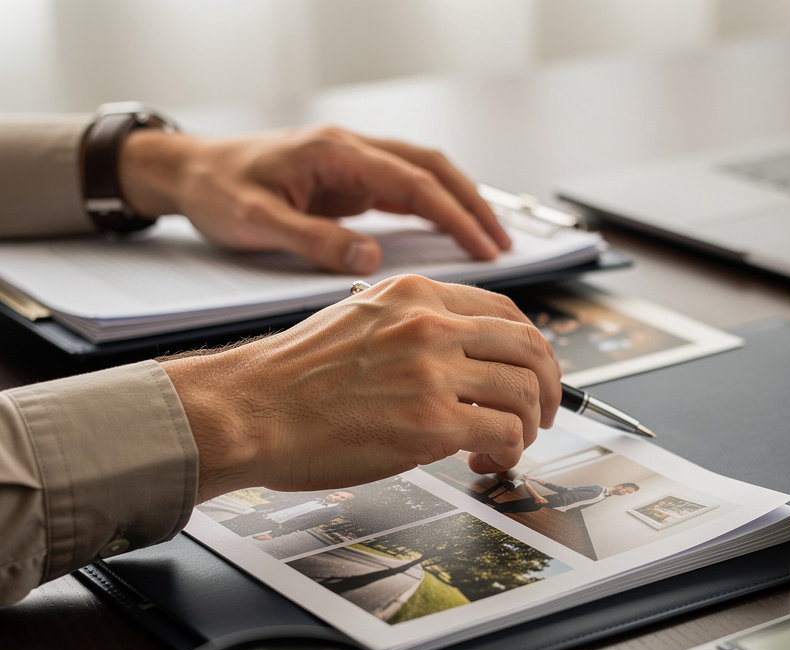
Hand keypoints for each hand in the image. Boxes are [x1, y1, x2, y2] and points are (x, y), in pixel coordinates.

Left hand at [119, 125, 510, 272]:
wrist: (188, 172)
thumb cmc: (216, 192)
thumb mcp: (256, 223)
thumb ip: (314, 240)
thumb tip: (372, 259)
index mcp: (334, 153)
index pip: (413, 181)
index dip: (455, 216)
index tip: (485, 248)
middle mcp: (349, 151)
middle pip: (431, 169)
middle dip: (472, 205)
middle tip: (502, 245)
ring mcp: (351, 165)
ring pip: (423, 176)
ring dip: (459, 205)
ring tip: (489, 240)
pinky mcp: (347, 182)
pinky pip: (403, 191)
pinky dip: (434, 210)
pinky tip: (450, 233)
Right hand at [160, 276, 560, 501]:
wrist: (249, 409)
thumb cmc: (290, 378)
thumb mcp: (359, 323)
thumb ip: (413, 330)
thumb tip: (459, 360)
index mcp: (414, 294)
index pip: (506, 313)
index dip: (533, 350)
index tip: (534, 374)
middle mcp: (430, 325)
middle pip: (529, 349)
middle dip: (550, 388)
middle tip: (544, 415)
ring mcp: (433, 372)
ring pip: (525, 393)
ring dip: (528, 427)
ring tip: (506, 447)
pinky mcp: (430, 423)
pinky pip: (503, 435)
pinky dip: (509, 453)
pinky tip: (485, 461)